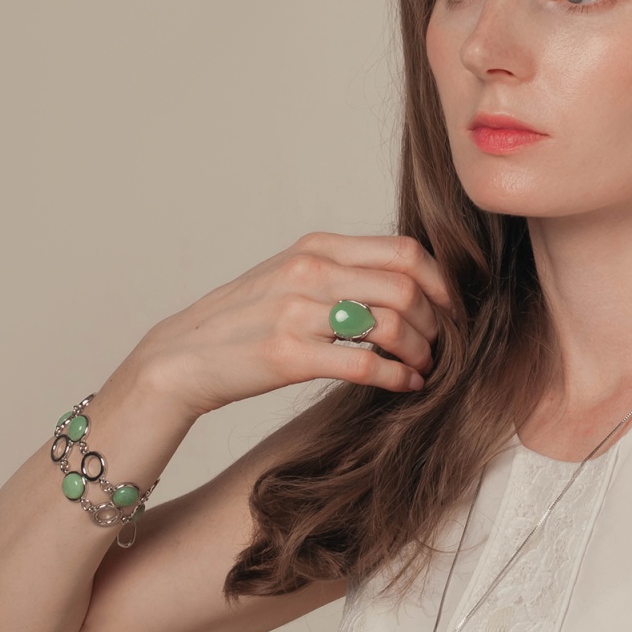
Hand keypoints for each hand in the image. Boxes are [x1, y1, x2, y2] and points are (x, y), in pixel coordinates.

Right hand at [127, 232, 453, 420]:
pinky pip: (366, 364)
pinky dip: (398, 377)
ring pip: (392, 323)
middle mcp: (309, 271)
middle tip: (442, 344)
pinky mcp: (289, 356)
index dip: (440, 282)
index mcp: (316, 246)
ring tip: (425, 367)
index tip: (450, 308)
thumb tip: (407, 280)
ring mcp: (298, 312)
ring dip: (422, 350)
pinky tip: (407, 385)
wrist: (181, 358)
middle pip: (406, 287)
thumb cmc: (244, 320)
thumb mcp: (291, 275)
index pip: (403, 251)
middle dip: (437, 321)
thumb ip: (342, 269)